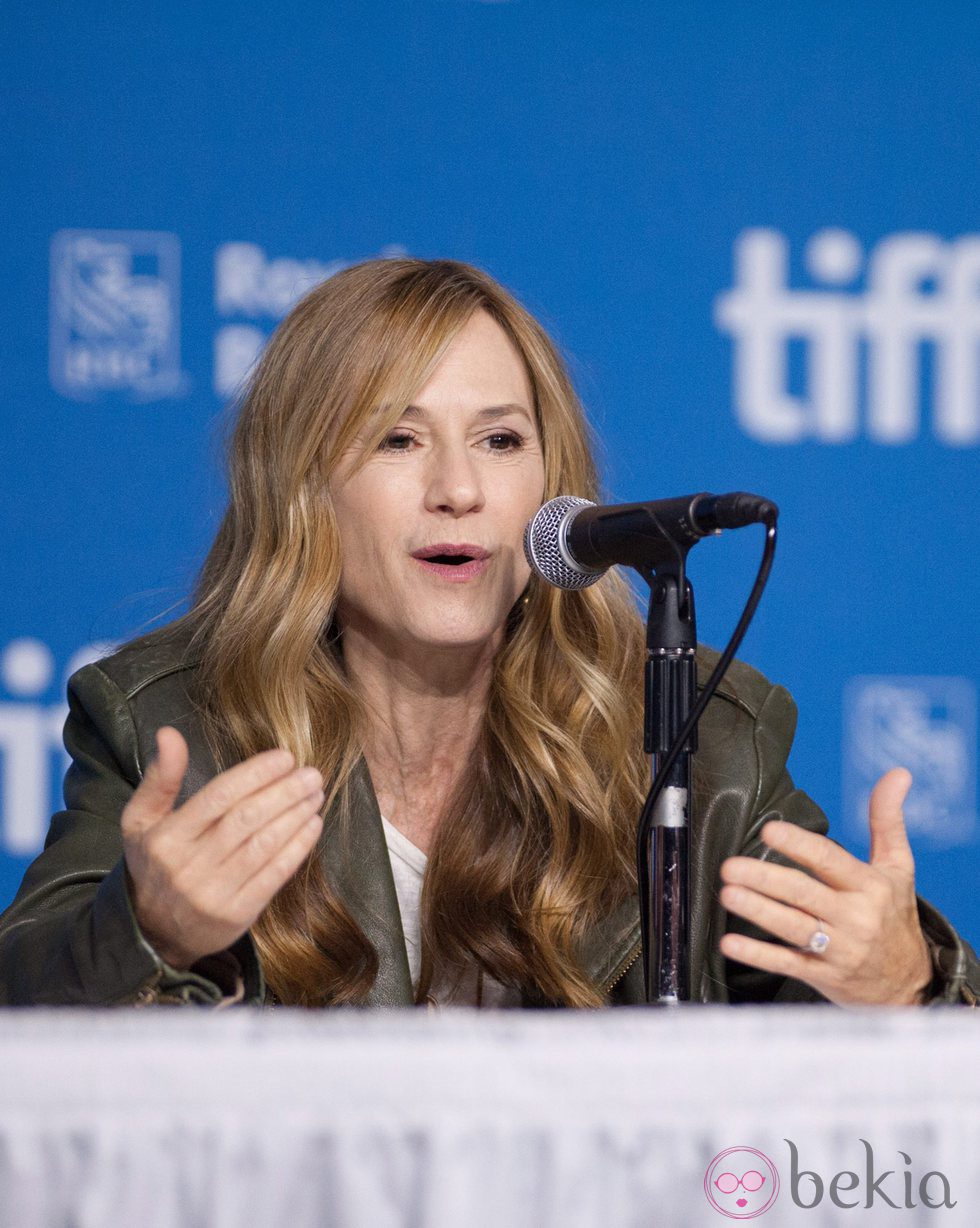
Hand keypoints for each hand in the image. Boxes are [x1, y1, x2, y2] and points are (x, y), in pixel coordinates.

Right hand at [122, 727, 324, 969]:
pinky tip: (312, 826)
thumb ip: (160, 777)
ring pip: (264, 846)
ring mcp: (214, 893)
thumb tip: (170, 732)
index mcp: (166, 837)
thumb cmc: (154, 863)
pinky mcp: (236, 915)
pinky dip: (297, 848)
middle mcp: (189, 866)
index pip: (218, 798)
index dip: (256, 774)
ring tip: (315, 795)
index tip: (285, 757)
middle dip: (284, 793)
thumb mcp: (140, 820)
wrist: (151, 931)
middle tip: (311, 774)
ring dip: (296, 816)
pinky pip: (273, 875)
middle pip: (246, 820)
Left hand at [717, 768, 931, 1004]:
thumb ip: (887, 819)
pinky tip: (730, 943)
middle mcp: (855, 917)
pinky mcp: (823, 975)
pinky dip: (758, 955)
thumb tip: (898, 773)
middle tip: (731, 866)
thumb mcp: (898, 867)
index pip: (830, 861)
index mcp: (870, 886)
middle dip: (767, 879)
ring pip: (794, 928)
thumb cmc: (895, 915)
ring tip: (728, 894)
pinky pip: (788, 964)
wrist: (911, 983)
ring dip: (759, 911)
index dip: (800, 845)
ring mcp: (839, 949)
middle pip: (805, 895)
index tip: (770, 831)